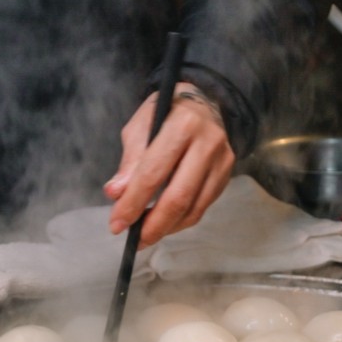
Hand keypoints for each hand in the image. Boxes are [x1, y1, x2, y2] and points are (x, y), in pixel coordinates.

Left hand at [104, 82, 235, 248]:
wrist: (206, 101)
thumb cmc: (167, 112)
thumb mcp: (141, 125)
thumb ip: (130, 160)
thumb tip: (115, 193)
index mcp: (182, 124)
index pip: (153, 173)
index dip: (133, 202)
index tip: (116, 224)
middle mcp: (207, 143)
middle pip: (178, 197)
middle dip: (153, 225)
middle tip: (134, 240)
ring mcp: (221, 161)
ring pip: (193, 208)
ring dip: (167, 228)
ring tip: (145, 235)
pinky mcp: (226, 175)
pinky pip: (202, 207)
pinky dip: (180, 221)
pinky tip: (164, 223)